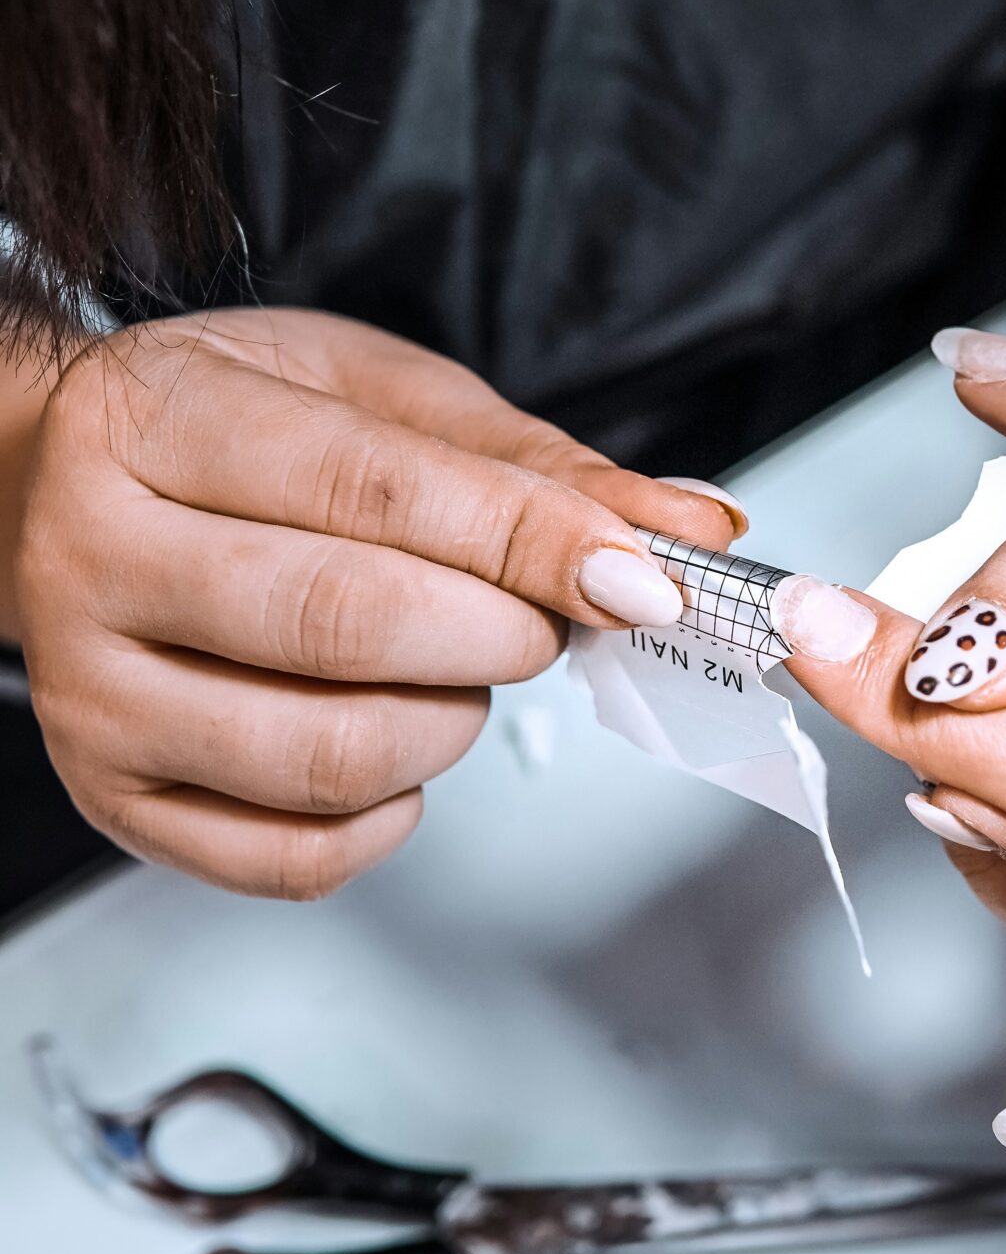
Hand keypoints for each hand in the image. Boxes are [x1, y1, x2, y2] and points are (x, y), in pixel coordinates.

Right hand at [12, 308, 746, 897]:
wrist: (66, 492)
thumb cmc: (228, 433)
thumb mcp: (379, 396)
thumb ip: (536, 466)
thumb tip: (691, 529)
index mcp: (154, 421)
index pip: (371, 494)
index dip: (528, 541)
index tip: (639, 576)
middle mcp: (97, 559)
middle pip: (344, 624)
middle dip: (499, 634)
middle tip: (541, 620)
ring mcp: (94, 695)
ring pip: (325, 756)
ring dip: (448, 724)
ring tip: (451, 671)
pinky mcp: (115, 800)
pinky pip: (291, 858)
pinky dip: (388, 819)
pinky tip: (391, 743)